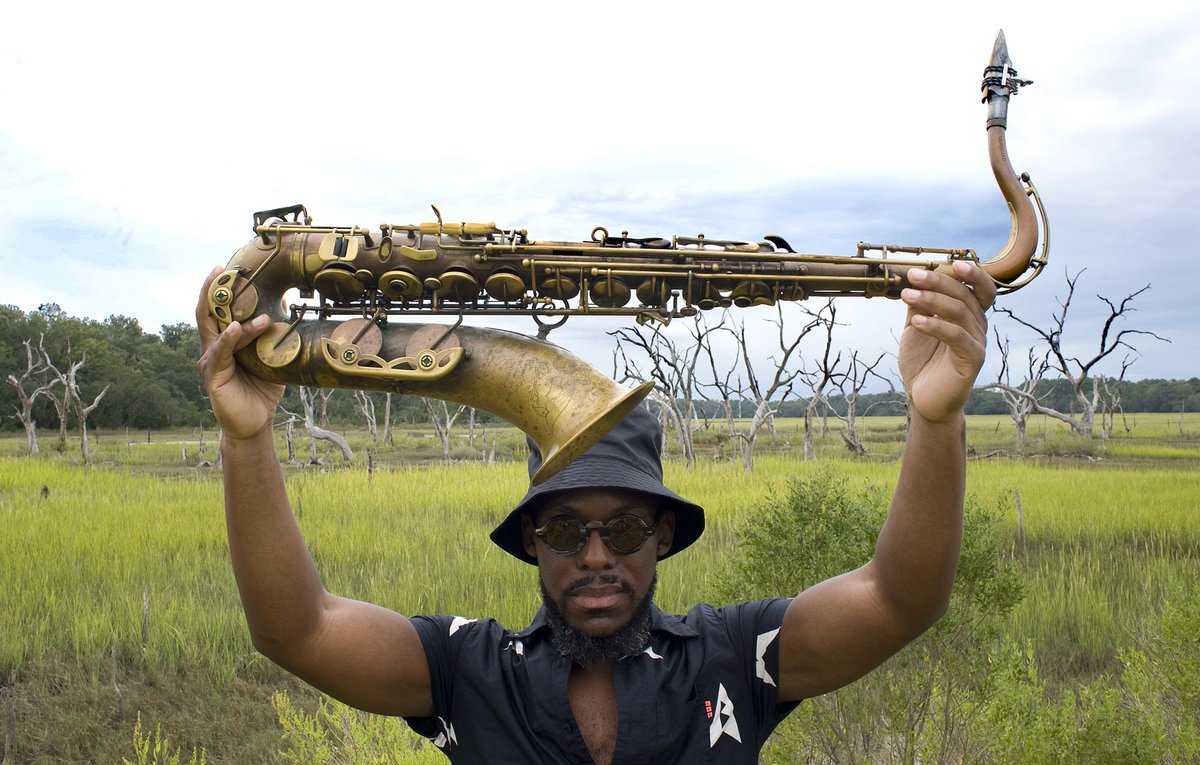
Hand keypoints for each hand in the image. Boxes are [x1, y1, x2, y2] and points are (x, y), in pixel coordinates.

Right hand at [195, 267, 284, 440]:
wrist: (255, 422)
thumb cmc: (262, 389)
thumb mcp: (270, 357)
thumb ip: (273, 335)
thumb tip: (289, 307)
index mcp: (224, 341)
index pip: (217, 310)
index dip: (218, 289)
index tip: (224, 268)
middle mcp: (213, 347)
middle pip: (206, 313)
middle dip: (211, 290)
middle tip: (220, 270)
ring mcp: (210, 361)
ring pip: (217, 330)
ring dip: (233, 315)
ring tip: (247, 301)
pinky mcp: (212, 376)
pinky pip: (221, 352)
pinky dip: (229, 338)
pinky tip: (236, 328)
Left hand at [897, 261, 995, 423]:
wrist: (923, 398)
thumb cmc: (922, 362)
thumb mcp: (916, 327)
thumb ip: (918, 304)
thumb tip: (913, 278)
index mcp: (969, 315)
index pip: (980, 288)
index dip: (971, 273)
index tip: (949, 261)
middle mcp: (978, 326)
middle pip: (966, 295)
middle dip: (939, 282)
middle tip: (913, 275)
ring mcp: (977, 342)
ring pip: (960, 312)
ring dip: (932, 301)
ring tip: (907, 296)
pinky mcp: (972, 360)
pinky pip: (957, 337)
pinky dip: (936, 325)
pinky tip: (916, 321)